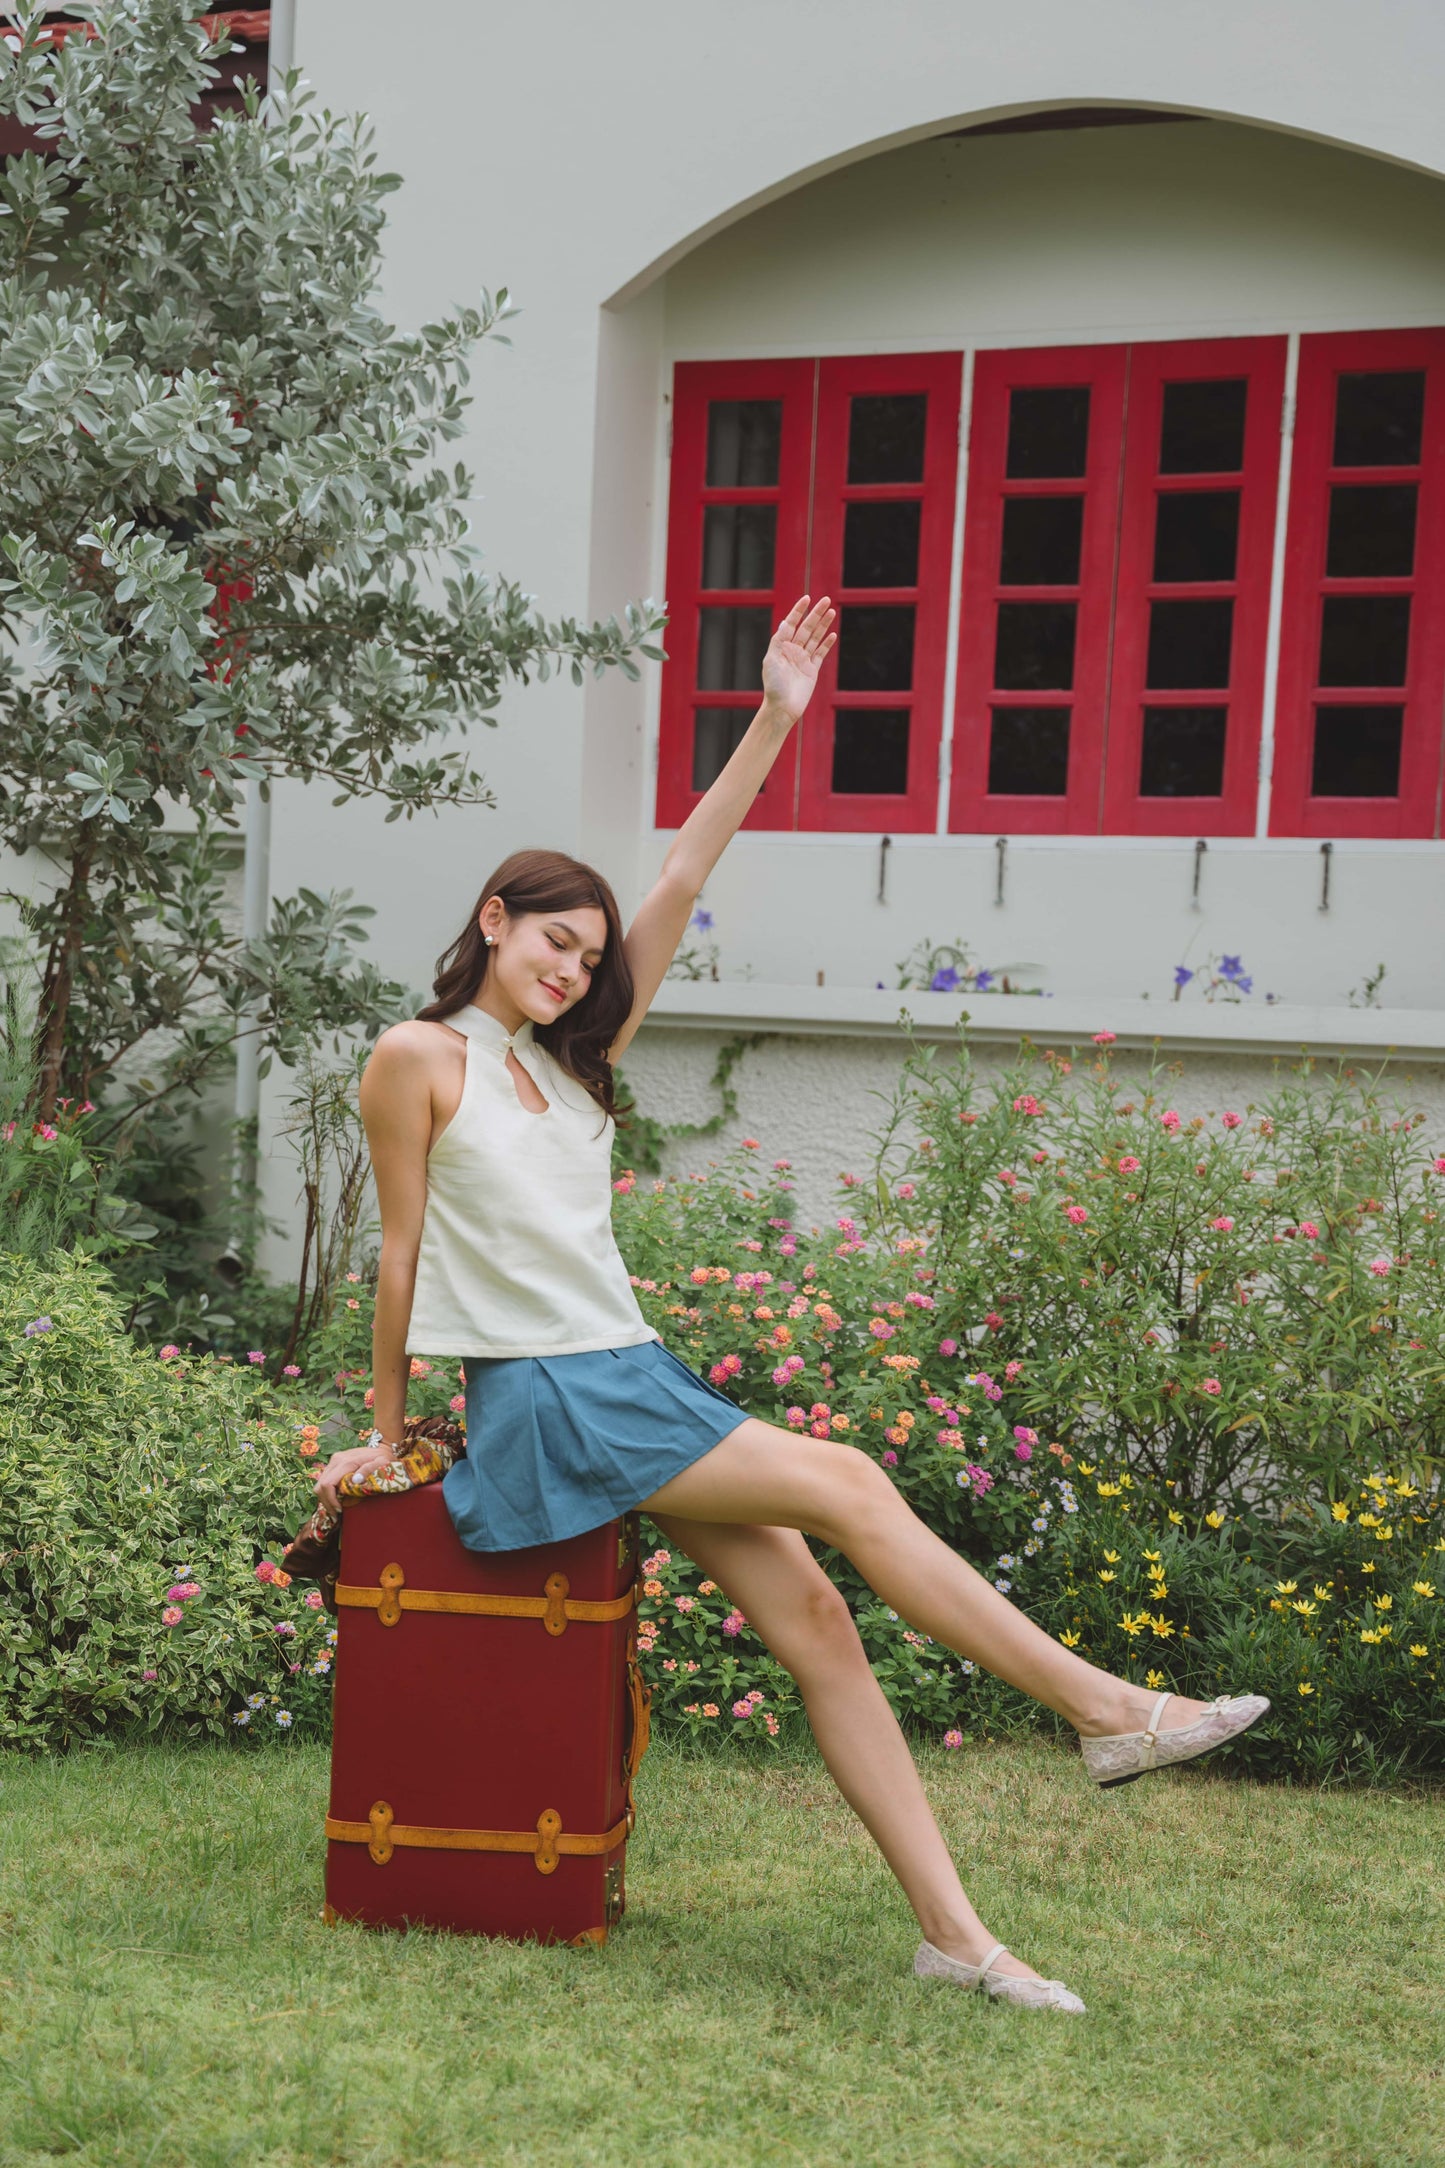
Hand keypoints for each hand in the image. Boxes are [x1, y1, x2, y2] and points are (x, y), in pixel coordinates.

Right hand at [313, 1441, 395, 1514]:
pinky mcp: (334, 1464)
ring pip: (319, 1484)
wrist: (383, 1447)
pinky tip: (337, 1500)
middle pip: (320, 1486)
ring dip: (325, 1499)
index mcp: (346, 1461)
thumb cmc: (384, 1458)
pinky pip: (324, 1481)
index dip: (331, 1500)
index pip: (328, 1484)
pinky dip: (327, 1493)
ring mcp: (333, 1461)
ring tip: (336, 1510)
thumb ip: (369, 1469)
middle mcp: (336, 1460)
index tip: (340, 1510)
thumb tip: (355, 1480)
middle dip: (326, 1502)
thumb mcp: (382, 1463)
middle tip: (336, 1514)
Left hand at [761, 595, 835, 722]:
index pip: (791, 624)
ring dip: (823, 625)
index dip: (798, 611)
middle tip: (826, 600)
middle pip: (807, 628)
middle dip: (816, 614)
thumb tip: (786, 622)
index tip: (807, 598)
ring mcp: (803, 659)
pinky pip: (821, 653)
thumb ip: (779, 641)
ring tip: (832, 611)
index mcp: (781, 646)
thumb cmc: (774, 685)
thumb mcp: (772, 660)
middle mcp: (793, 650)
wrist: (782, 707)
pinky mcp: (812, 670)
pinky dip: (826, 644)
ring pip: (815, 638)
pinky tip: (832, 634)